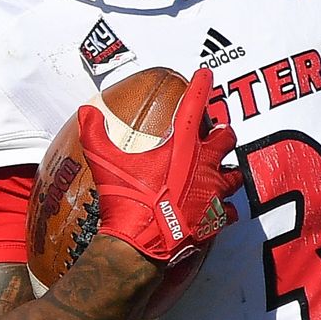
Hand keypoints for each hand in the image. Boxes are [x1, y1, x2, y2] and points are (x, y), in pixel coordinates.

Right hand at [74, 66, 241, 267]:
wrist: (140, 244)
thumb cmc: (126, 200)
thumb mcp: (105, 163)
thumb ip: (95, 134)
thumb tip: (85, 111)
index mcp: (182, 146)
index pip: (194, 106)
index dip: (201, 85)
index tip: (206, 74)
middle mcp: (205, 165)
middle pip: (226, 138)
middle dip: (223, 133)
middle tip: (217, 132)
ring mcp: (213, 193)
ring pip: (235, 175)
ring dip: (228, 171)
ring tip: (222, 171)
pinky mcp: (215, 218)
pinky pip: (229, 211)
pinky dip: (224, 209)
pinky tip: (218, 210)